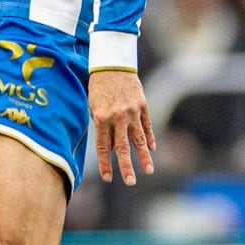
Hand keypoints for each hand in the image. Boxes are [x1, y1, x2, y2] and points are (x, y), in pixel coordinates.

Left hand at [90, 69, 155, 184]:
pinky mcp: (143, 105)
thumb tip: (108, 147)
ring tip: (148, 170)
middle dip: (126, 166)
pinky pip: (147, 126)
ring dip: (143, 157)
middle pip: (122, 147)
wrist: (112, 63)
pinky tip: (152, 149)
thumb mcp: (93, 105)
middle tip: (130, 182)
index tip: (108, 178)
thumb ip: (101, 126)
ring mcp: (132, 112)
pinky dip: (150, 138)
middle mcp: (117, 117)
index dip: (106, 164)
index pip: (103, 147)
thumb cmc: (98, 86)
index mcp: (101, 118)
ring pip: (138, 139)